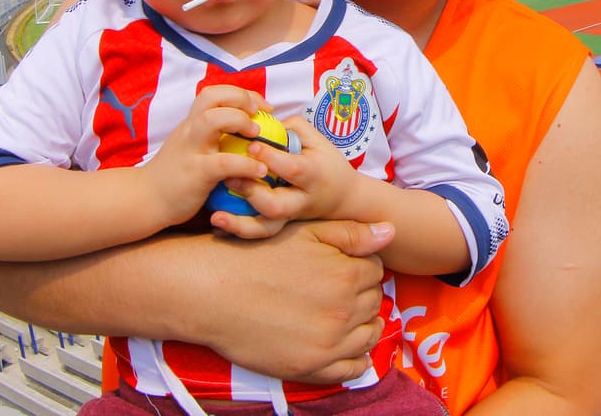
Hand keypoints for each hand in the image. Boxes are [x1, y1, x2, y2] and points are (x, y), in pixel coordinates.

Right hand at [140, 85, 272, 227]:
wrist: (144, 200)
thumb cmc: (173, 174)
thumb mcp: (189, 146)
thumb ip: (209, 135)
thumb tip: (244, 130)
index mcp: (191, 123)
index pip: (215, 93)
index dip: (242, 93)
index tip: (261, 106)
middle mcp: (190, 130)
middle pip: (212, 96)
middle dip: (241, 98)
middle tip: (259, 114)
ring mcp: (191, 150)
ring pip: (212, 120)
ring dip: (240, 121)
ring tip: (257, 135)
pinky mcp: (196, 173)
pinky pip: (224, 162)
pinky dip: (247, 164)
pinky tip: (260, 171)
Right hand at [191, 220, 394, 384]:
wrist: (210, 290)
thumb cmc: (254, 254)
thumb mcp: (304, 231)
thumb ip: (350, 233)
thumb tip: (390, 232)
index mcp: (346, 273)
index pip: (375, 270)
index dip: (360, 265)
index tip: (342, 266)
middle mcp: (344, 310)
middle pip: (373, 301)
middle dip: (360, 293)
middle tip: (335, 288)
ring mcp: (329, 342)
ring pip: (368, 334)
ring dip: (362, 324)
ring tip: (339, 315)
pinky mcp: (311, 367)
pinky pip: (352, 369)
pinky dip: (355, 358)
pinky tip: (342, 346)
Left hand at [216, 115, 358, 232]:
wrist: (344, 198)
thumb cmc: (326, 163)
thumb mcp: (317, 140)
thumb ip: (291, 128)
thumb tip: (259, 122)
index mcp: (313, 174)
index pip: (291, 168)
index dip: (270, 157)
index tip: (250, 145)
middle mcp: (300, 200)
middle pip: (276, 206)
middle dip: (252, 193)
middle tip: (230, 177)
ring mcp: (289, 216)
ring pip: (265, 228)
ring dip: (239, 222)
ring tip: (217, 213)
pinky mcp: (279, 225)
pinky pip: (258, 233)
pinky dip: (237, 230)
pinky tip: (218, 224)